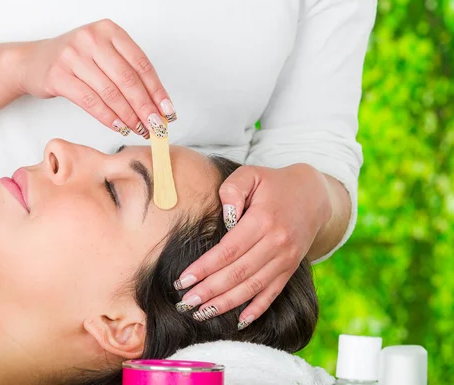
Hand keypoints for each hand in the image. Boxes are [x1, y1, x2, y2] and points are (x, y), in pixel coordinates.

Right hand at [13, 19, 175, 137]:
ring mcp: (73, 56)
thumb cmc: (74, 60)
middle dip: (146, 107)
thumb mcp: (102, 54)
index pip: (141, 63)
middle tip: (157, 126)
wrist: (32, 61)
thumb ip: (126, 72)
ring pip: (110, 92)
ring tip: (140, 130)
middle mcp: (91, 39)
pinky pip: (90, 102)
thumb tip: (156, 105)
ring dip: (129, 116)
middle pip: (127, 79)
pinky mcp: (58, 76)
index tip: (168, 110)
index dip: (157, 90)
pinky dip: (108, 118)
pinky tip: (120, 127)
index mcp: (109, 30)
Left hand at [173, 164, 331, 328]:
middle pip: (238, 273)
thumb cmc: (273, 183)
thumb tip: (224, 217)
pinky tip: (239, 322)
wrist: (313, 193)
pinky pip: (273, 293)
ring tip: (201, 313)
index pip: (228, 250)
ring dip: (226, 303)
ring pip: (253, 287)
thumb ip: (232, 190)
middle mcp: (277, 243)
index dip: (205, 268)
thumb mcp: (251, 174)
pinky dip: (257, 310)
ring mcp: (286, 259)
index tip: (183, 279)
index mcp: (263, 220)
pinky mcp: (290, 269)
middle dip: (209, 291)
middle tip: (185, 303)